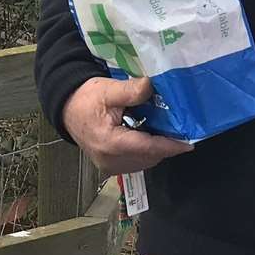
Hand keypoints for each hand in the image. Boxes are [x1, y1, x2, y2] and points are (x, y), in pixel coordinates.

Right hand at [60, 76, 192, 175]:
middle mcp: (110, 160)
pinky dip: (145, 152)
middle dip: (164, 145)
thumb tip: (151, 86)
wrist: (66, 109)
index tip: (189, 144)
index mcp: (111, 143)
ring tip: (161, 130)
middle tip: (176, 128)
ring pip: (144, 162)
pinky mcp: (109, 167)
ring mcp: (109, 166)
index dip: (170, 146)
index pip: (148, 148)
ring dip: (155, 149)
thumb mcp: (107, 90)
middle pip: (148, 157)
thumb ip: (131, 90)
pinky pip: (135, 163)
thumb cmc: (86, 99)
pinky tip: (146, 136)